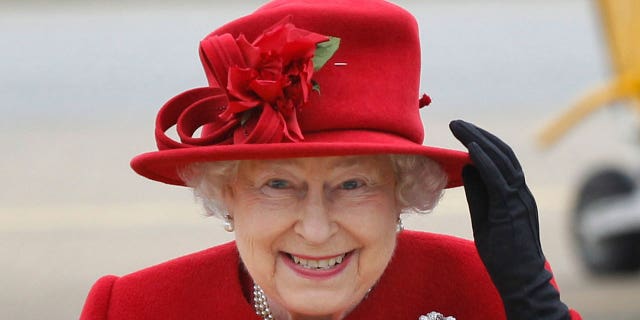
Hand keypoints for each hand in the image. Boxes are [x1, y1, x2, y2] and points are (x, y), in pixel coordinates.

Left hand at [449, 120, 569, 319]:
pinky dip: (486, 162)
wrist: (521, 280)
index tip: (461, 131)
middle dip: (478, 135)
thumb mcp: (484, 219)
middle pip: (502, 154)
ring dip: (480, 141)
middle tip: (456, 123)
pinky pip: (500, 180)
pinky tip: (471, 150)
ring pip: (503, 161)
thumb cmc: (503, 254)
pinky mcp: (513, 210)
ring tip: (459, 128)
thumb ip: (478, 194)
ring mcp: (519, 199)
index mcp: (514, 193)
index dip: (481, 142)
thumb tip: (466, 169)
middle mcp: (520, 192)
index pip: (500, 159)